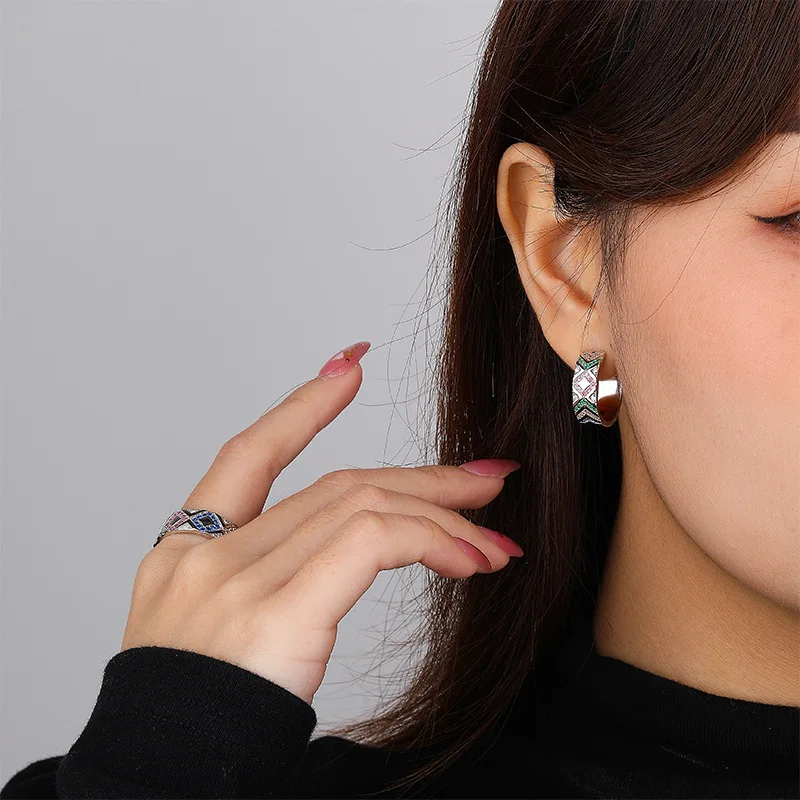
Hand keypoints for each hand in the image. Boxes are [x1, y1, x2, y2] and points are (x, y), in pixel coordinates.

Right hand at [121, 341, 522, 704]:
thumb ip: (265, 591)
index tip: (348, 367)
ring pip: (362, 505)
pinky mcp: (276, 608)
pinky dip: (431, 539)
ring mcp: (237, 577)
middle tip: (483, 476)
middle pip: (336, 486)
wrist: (158, 790)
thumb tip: (337, 570)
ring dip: (441, 511)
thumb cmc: (194, 735)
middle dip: (420, 477)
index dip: (302, 407)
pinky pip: (372, 542)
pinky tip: (472, 555)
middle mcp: (208, 556)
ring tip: (495, 528)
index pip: (247, 456)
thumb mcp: (216, 646)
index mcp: (185, 556)